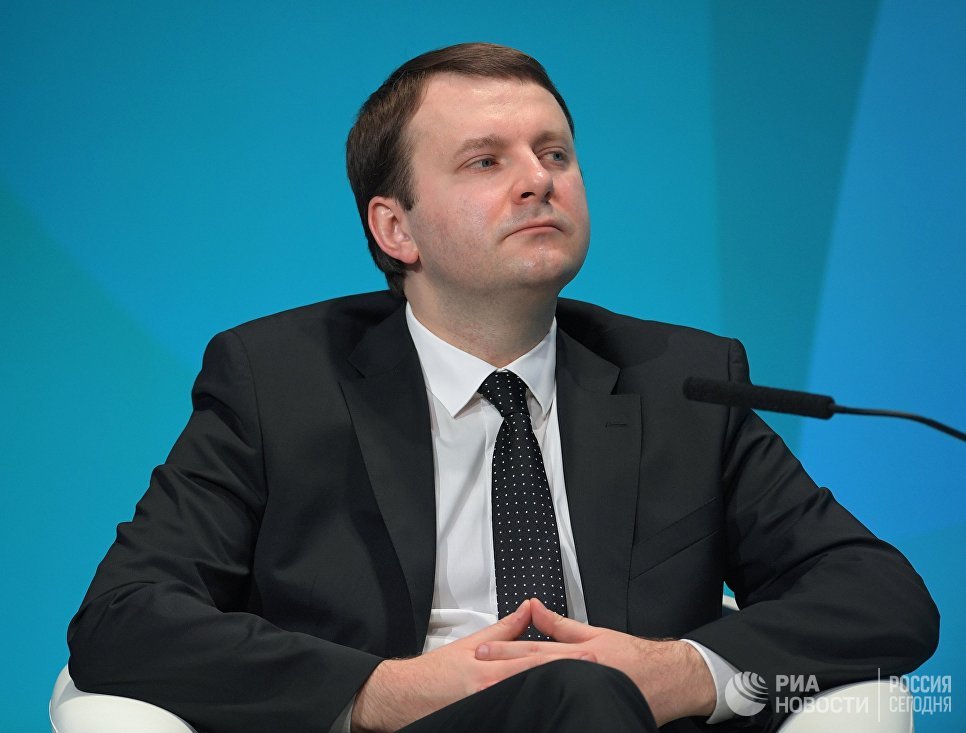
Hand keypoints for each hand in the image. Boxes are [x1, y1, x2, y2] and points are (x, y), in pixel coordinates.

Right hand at [351, 600, 595, 732]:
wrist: (405, 698)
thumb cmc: (435, 674)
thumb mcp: (470, 644)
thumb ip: (504, 629)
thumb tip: (528, 609)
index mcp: (489, 667)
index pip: (533, 659)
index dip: (563, 656)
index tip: (589, 653)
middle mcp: (490, 689)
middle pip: (536, 680)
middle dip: (567, 674)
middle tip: (598, 670)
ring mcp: (488, 707)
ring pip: (528, 698)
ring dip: (555, 692)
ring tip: (582, 688)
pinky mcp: (484, 720)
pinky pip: (514, 715)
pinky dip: (533, 710)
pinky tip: (550, 709)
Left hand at [474, 598, 715, 725]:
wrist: (668, 680)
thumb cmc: (633, 657)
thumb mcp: (596, 633)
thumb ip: (561, 624)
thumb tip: (534, 608)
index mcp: (577, 654)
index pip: (535, 650)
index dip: (506, 649)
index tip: (483, 649)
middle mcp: (578, 674)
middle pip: (534, 672)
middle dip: (504, 671)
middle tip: (477, 670)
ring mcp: (583, 693)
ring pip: (545, 692)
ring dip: (519, 690)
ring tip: (492, 692)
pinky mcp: (590, 708)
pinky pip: (561, 707)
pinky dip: (544, 707)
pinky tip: (527, 709)